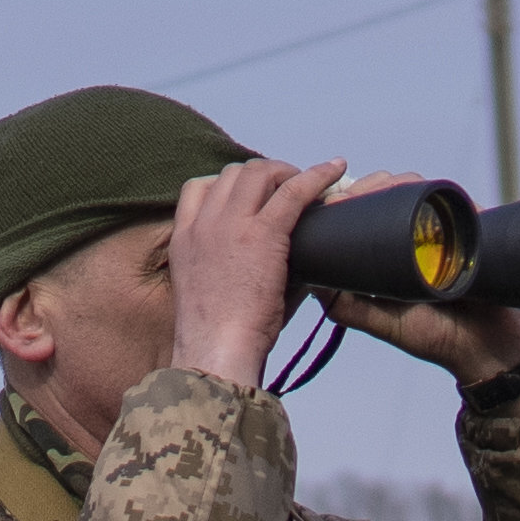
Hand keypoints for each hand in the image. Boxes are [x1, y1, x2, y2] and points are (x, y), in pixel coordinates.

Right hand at [136, 158, 356, 401]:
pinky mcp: (262, 234)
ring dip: (285, 173)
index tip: (252, 196)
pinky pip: (293, 190)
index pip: (199, 187)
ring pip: (259, 173)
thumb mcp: (212, 290)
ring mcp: (230, 225)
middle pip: (233, 173)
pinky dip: (317, 175)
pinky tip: (335, 169)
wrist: (216, 351)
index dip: (230, 185)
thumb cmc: (220, 336)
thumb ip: (233, 263)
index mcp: (184, 238)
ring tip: (306, 185)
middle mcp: (203, 224)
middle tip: (286, 189)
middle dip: (263, 175)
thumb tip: (288, 260)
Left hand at [295, 162, 519, 387]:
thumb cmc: (438, 338)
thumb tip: (311, 279)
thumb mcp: (385, 324)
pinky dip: (441, 193)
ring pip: (422, 191)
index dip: (352, 199)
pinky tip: (425, 191)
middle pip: (393, 194)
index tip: (335, 198)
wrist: (492, 350)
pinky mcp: (475, 231)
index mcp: (394, 254)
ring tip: (385, 187)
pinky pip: (458, 203)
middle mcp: (420, 238)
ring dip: (403, 183)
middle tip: (355, 191)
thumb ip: (349, 307)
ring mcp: (448, 232)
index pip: (370, 213)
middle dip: (374, 185)